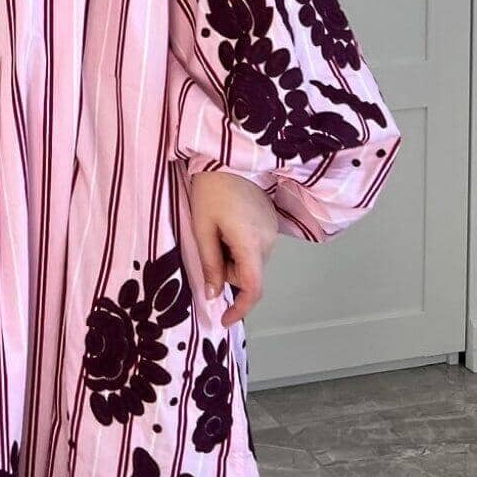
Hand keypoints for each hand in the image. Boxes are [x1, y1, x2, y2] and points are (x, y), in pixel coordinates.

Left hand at [187, 170, 277, 329]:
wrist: (229, 156)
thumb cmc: (211, 190)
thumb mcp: (203, 228)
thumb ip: (210, 263)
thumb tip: (213, 294)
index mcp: (251, 244)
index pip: (253, 288)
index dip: (240, 309)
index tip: (224, 319)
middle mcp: (269, 241)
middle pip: (249, 274)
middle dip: (226, 271)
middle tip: (208, 243)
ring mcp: (273, 231)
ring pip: (251, 261)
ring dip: (232, 257)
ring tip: (217, 229)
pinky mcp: (271, 222)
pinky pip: (256, 247)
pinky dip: (240, 246)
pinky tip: (228, 224)